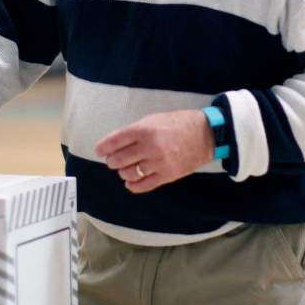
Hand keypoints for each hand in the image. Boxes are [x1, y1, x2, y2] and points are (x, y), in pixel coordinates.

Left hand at [94, 110, 213, 193]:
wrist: (206, 134)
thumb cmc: (178, 123)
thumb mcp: (154, 119)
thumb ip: (136, 131)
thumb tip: (117, 143)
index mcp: (144, 129)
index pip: (115, 141)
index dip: (103, 147)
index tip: (99, 151)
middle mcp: (149, 147)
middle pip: (118, 160)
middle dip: (112, 161)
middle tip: (113, 160)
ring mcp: (158, 163)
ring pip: (128, 173)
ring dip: (122, 172)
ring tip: (125, 169)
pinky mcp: (166, 176)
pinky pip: (143, 185)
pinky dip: (132, 185)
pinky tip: (131, 181)